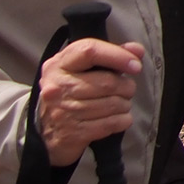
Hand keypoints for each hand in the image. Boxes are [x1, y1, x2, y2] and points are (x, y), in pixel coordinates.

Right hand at [35, 38, 144, 167]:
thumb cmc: (70, 94)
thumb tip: (137, 50)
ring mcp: (63, 111)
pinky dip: (123, 120)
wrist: (46, 132)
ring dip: (125, 104)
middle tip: (127, 89)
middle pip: (108, 82)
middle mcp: (58, 87)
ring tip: (121, 104)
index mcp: (58, 65)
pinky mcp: (73, 133)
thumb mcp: (81, 70)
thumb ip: (110, 55)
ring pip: (113, 103)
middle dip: (126, 86)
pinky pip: (111, 123)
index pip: (90, 51)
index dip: (118, 55)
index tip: (135, 65)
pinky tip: (119, 118)